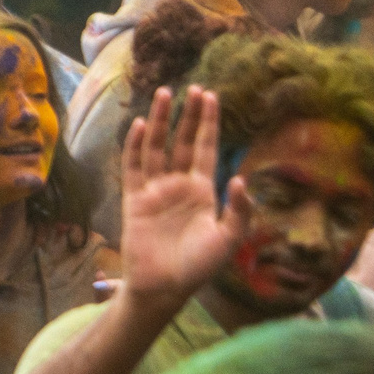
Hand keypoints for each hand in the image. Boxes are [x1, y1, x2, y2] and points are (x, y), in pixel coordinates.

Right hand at [119, 86, 244, 314]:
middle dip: (187, 115)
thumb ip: (238, 210)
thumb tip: (240, 178)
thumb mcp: (228, 239)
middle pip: (181, 141)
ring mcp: (155, 189)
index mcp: (203, 191)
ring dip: (159, 121)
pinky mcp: (135, 199)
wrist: (165, 286)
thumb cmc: (198, 266)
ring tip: (164, 94)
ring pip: (156, 147)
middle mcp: (178, 184)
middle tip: (192, 87)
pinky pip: (134, 166)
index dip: (208, 123)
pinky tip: (139, 126)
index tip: (211, 97)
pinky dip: (135, 146)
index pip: (205, 148)